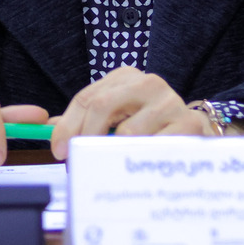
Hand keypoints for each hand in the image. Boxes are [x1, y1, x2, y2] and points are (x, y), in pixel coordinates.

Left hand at [48, 66, 206, 159]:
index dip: (67, 126)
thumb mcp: (115, 116)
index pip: (86, 98)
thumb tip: (46, 132)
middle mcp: (147, 82)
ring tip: (110, 167)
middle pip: (101, 107)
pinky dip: (140, 159)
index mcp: (125, 77)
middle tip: (78, 162)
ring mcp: (170, 101)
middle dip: (84, 138)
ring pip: (127, 132)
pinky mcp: (189, 123)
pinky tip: (138, 166)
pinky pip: (153, 146)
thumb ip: (81, 121)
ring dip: (113, 154)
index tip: (58, 150)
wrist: (197, 131)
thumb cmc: (149, 125)